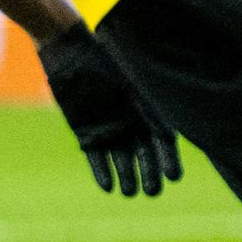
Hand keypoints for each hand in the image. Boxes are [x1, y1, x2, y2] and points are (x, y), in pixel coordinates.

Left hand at [38, 23, 182, 197]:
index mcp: (147, 107)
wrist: (68, 48)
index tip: (174, 177)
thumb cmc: (104, 58)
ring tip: (129, 193)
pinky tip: (108, 186)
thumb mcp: (132, 80)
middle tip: (153, 193)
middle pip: (144, 154)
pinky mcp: (85, 131)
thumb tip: (173, 130)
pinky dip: (101, 171)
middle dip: (149, 173)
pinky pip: (96, 156)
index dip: (169, 158)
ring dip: (126, 176)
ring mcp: (108, 127)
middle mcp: (130, 121)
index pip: (163, 139)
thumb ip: (149, 102)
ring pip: (121, 158)